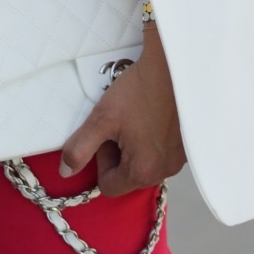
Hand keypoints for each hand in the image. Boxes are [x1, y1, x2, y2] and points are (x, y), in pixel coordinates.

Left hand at [57, 21, 185, 196]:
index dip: (101, 161)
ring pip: (144, 166)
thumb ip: (80, 148)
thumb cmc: (137, 92)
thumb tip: (66, 171)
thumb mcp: (101, 119)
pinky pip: (161, 155)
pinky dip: (152, 143)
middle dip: (118, 156)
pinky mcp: (187, 147)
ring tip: (135, 120)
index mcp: (143, 171)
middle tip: (119, 125)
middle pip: (128, 178)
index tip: (107, 135)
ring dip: (135, 149)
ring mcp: (179, 160)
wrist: (171, 67)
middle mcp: (165, 171)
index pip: (108, 186)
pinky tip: (150, 118)